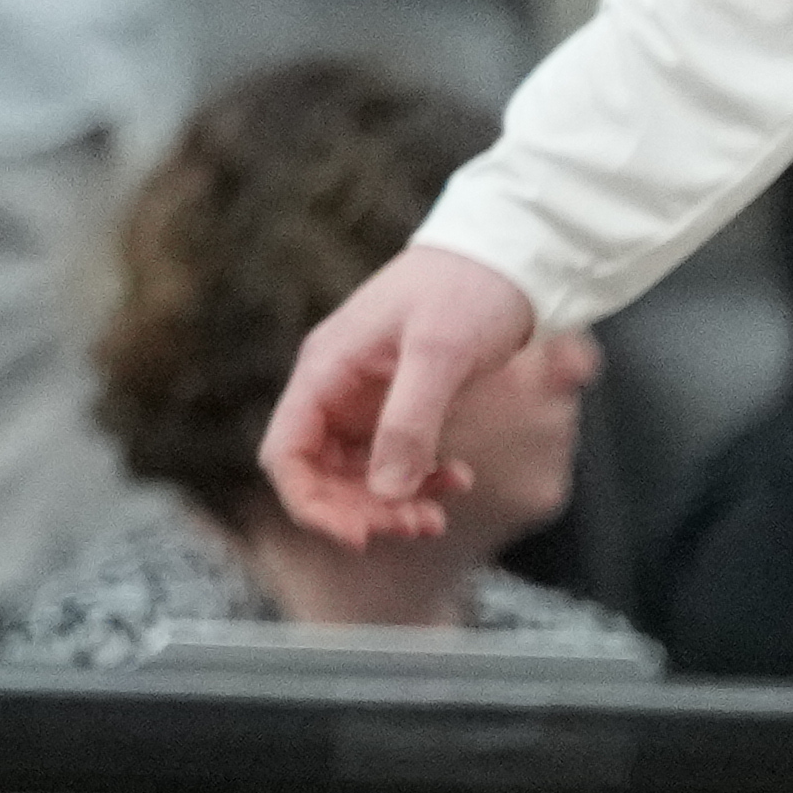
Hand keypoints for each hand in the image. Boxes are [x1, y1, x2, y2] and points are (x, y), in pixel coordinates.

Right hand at [260, 242, 539, 549]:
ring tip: (440, 514)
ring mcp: (365, 397)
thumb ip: (409, 421)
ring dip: (391, 504)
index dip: (311, 503)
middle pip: (320, 473)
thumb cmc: (465, 290)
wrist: (505, 256)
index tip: (359, 537)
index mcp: (326, 370)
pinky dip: (420, 481)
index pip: (287, 452)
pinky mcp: (397, 403)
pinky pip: (392, 459)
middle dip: (363, 510)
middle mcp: (335, 387)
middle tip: (420, 526)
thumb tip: (387, 491)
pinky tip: (459, 480)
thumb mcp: (439, 354)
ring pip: (356, 473)